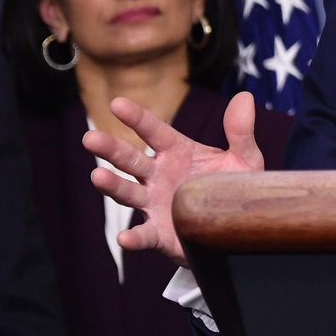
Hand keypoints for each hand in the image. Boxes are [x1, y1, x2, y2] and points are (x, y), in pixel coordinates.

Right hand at [83, 92, 263, 267]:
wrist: (237, 228)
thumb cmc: (233, 188)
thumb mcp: (244, 159)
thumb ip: (240, 132)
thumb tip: (245, 97)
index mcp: (176, 152)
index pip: (153, 131)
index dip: (136, 118)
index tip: (117, 103)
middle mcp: (159, 175)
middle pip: (130, 160)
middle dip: (111, 149)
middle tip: (90, 138)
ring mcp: (155, 204)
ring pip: (128, 193)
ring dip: (112, 186)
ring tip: (97, 177)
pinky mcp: (160, 233)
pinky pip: (144, 235)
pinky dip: (133, 237)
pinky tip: (124, 238)